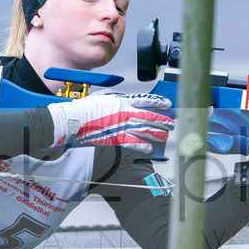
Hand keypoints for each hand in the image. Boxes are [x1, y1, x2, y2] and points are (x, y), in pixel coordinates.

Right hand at [46, 93, 174, 153]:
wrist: (75, 119)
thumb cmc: (87, 108)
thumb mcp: (105, 98)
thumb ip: (118, 101)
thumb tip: (127, 101)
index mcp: (122, 102)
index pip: (146, 101)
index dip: (159, 103)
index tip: (168, 105)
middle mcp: (125, 114)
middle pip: (150, 117)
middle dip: (163, 121)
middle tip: (172, 124)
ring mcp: (121, 127)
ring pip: (145, 131)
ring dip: (157, 134)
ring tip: (165, 136)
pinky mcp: (116, 139)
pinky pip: (133, 144)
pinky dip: (143, 147)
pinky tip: (150, 149)